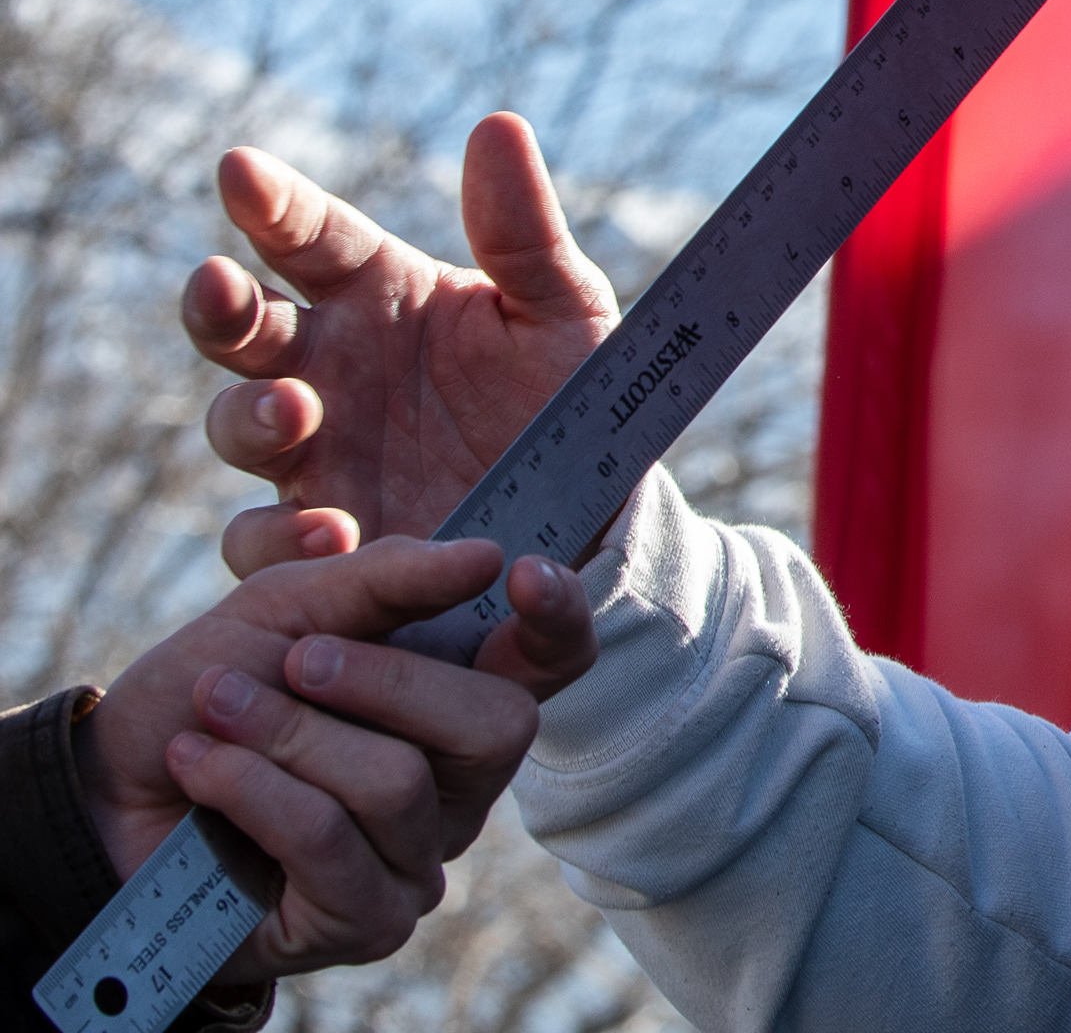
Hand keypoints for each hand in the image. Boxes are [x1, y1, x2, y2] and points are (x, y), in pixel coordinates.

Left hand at [79, 534, 600, 981]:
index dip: (558, 619)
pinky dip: (254, 790)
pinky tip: (201, 769)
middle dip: (385, 680)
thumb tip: (484, 556)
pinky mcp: (364, 920)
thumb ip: (385, 577)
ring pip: (397, 783)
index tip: (520, 571)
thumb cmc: (213, 691)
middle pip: (495, 727)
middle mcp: (461, 784)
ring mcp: (419, 858)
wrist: (106, 789)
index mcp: (462, 696)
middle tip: (297, 658)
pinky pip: (330, 842)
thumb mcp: (288, 608)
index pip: (555, 662)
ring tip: (214, 711)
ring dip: (287, 736)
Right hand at [185, 114, 617, 573]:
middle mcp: (329, 365)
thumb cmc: (565, 392)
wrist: (589, 509)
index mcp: (379, 293)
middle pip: (239, 326)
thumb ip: (524, 230)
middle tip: (221, 285)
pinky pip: (263, 541)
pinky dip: (280, 540)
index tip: (240, 167)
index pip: (311, 234)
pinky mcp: (322, 537)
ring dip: (251, 414)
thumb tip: (498, 124)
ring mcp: (315, 450)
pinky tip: (329, 534)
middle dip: (217, 304)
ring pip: (236, 424)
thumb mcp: (562, 310)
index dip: (272, 202)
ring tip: (297, 410)